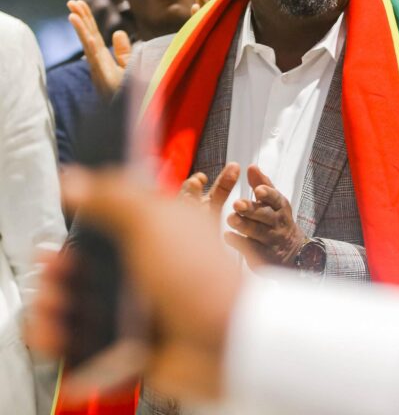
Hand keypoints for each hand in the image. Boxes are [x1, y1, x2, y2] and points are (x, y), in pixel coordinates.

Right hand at [26, 167, 240, 400]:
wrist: (224, 343)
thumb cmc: (199, 276)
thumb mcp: (154, 221)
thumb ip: (113, 196)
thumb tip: (75, 179)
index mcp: (166, 225)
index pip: (124, 211)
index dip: (92, 214)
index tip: (68, 215)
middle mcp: (154, 260)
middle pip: (96, 256)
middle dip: (65, 263)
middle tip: (51, 269)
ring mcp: (145, 299)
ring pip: (88, 295)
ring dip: (59, 299)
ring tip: (50, 303)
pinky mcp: (136, 336)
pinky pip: (91, 333)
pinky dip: (68, 333)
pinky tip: (54, 330)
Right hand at [67, 0, 132, 97]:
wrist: (134, 115)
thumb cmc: (129, 95)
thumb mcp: (128, 68)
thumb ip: (123, 51)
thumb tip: (118, 31)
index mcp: (102, 60)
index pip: (93, 35)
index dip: (87, 19)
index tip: (79, 3)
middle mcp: (98, 65)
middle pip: (89, 37)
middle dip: (81, 19)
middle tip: (72, 1)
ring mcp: (100, 72)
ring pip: (89, 47)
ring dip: (81, 30)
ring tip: (72, 12)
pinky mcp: (106, 80)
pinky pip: (98, 62)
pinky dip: (92, 48)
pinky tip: (88, 36)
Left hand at [224, 165, 306, 268]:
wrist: (292, 252)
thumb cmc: (277, 220)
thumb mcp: (274, 202)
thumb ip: (262, 184)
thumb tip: (251, 166)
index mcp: (280, 207)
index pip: (276, 199)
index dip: (268, 194)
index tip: (258, 190)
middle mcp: (278, 223)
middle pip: (266, 215)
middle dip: (252, 210)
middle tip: (236, 204)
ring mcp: (272, 240)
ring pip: (258, 233)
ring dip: (243, 225)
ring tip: (230, 218)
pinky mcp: (264, 256)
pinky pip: (252, 250)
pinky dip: (239, 243)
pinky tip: (227, 236)